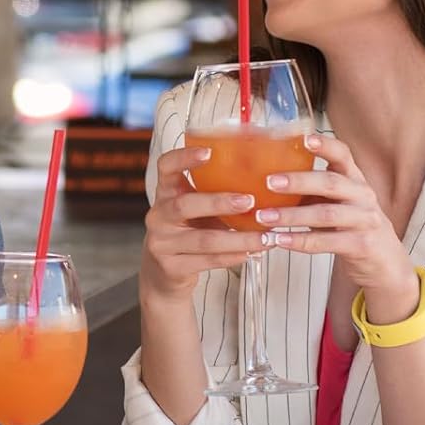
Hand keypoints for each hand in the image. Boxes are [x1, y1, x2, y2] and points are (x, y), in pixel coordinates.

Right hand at [140, 145, 271, 302]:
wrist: (164, 273)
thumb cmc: (189, 231)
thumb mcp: (196, 208)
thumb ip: (217, 194)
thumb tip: (266, 179)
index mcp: (165, 193)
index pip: (166, 167)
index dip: (184, 157)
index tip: (209, 152)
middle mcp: (158, 216)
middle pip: (184, 205)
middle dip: (219, 202)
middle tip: (249, 201)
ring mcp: (161, 243)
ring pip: (204, 240)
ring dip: (239, 238)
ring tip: (265, 237)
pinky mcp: (171, 267)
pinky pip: (207, 261)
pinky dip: (233, 257)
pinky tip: (252, 253)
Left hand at [252, 135, 419, 321]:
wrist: (384, 262)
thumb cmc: (351, 227)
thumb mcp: (337, 203)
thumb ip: (312, 191)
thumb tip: (267, 178)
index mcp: (355, 180)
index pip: (343, 155)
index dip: (325, 145)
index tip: (303, 138)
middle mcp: (363, 196)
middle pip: (331, 183)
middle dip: (298, 181)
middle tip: (269, 182)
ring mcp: (366, 221)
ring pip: (326, 214)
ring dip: (292, 216)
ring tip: (264, 216)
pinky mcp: (363, 245)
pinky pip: (327, 242)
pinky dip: (301, 241)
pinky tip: (279, 240)